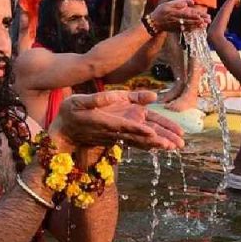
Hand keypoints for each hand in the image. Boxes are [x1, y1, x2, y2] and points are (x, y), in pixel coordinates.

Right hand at [48, 90, 184, 151]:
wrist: (64, 131)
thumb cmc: (70, 113)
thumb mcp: (79, 101)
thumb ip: (101, 98)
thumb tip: (117, 94)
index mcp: (106, 122)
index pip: (125, 125)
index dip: (138, 129)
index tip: (151, 133)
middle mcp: (114, 132)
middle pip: (139, 137)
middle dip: (157, 140)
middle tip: (175, 145)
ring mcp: (117, 136)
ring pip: (141, 140)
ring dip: (158, 144)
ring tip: (176, 146)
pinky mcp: (119, 137)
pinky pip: (137, 141)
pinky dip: (150, 143)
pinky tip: (165, 144)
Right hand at [149, 0, 211, 32]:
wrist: (154, 23)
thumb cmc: (161, 11)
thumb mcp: (168, 4)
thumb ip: (179, 2)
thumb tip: (190, 1)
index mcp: (176, 13)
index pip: (187, 14)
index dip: (195, 15)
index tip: (202, 16)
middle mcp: (178, 20)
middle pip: (190, 20)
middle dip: (200, 20)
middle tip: (208, 20)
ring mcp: (178, 26)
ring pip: (190, 25)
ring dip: (198, 25)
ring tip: (205, 24)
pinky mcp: (177, 29)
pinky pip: (187, 29)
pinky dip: (194, 29)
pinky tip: (199, 28)